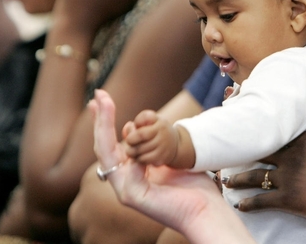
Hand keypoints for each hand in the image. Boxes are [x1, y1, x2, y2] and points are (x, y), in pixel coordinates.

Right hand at [89, 89, 253, 243]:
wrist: (206, 210)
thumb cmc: (192, 185)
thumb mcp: (166, 156)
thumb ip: (149, 144)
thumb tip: (131, 126)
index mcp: (130, 171)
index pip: (110, 142)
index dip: (103, 120)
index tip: (100, 97)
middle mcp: (123, 180)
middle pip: (103, 146)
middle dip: (100, 119)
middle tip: (99, 95)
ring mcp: (125, 190)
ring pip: (107, 154)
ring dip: (108, 128)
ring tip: (112, 109)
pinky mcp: (133, 197)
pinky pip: (126, 170)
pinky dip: (133, 156)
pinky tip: (141, 145)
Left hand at [227, 98, 305, 228]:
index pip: (279, 128)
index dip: (262, 125)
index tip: (247, 121)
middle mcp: (293, 157)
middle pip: (260, 150)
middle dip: (242, 150)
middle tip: (227, 151)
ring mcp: (289, 178)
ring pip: (255, 175)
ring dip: (239, 179)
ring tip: (227, 180)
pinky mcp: (289, 199)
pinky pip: (262, 200)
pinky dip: (249, 203)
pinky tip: (240, 205)